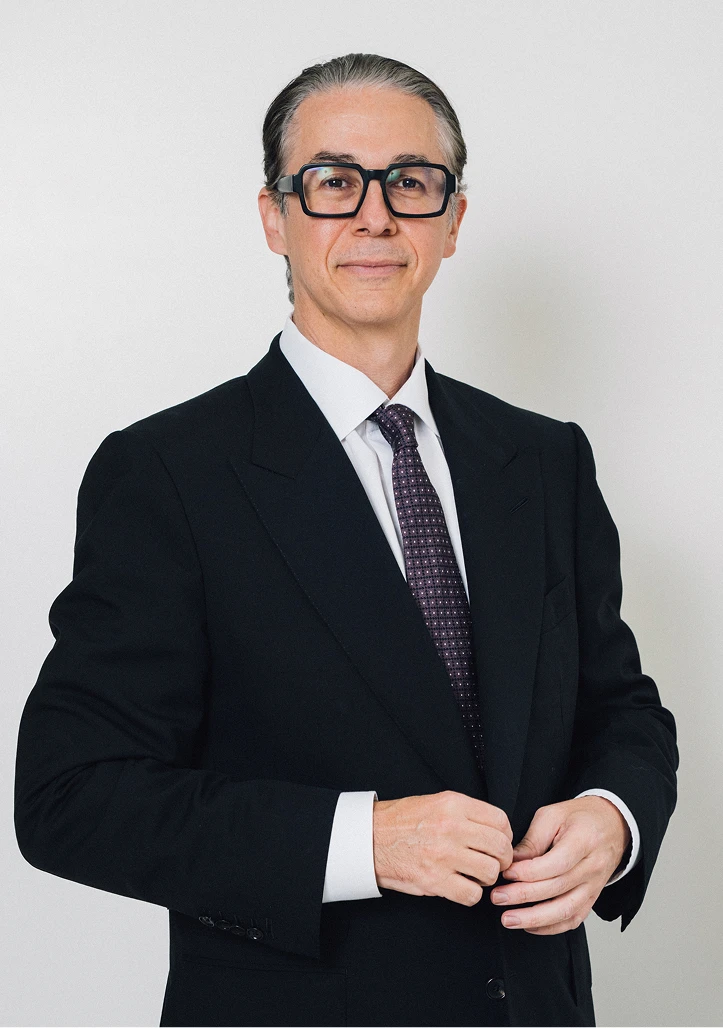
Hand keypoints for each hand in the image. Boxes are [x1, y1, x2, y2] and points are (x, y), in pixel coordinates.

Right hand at [373, 790, 513, 906]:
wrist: (369, 838)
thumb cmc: (401, 821)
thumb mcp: (435, 802)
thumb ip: (465, 812)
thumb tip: (494, 830)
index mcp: (453, 804)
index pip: (500, 821)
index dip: (505, 835)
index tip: (499, 843)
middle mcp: (452, 827)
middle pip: (500, 847)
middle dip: (501, 859)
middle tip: (492, 862)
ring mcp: (444, 854)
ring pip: (490, 872)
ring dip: (486, 878)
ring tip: (474, 874)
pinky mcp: (435, 880)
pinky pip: (472, 894)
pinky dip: (470, 894)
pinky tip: (461, 886)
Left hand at [490, 796, 630, 934]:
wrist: (612, 826)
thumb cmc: (580, 818)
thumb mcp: (553, 815)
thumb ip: (532, 839)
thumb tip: (512, 861)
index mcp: (584, 840)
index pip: (556, 863)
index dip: (529, 872)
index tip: (506, 873)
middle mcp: (593, 867)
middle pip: (558, 888)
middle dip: (523, 896)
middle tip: (498, 897)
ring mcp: (594, 886)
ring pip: (566, 910)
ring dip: (535, 919)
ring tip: (509, 919)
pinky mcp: (591, 899)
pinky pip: (573, 920)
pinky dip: (551, 927)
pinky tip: (529, 925)